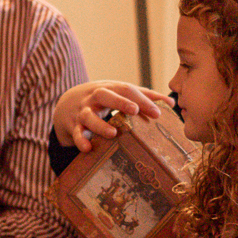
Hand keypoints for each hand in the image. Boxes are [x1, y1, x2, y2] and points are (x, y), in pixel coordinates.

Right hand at [52, 81, 168, 149]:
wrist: (67, 103)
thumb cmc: (102, 99)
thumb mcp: (120, 94)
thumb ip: (144, 97)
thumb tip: (170, 102)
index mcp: (110, 88)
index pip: (127, 90)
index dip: (142, 100)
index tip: (157, 113)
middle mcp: (94, 98)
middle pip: (105, 95)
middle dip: (120, 102)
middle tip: (135, 110)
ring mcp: (82, 111)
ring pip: (88, 116)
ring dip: (100, 124)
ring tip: (113, 133)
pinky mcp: (73, 126)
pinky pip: (76, 133)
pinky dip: (80, 140)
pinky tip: (87, 148)